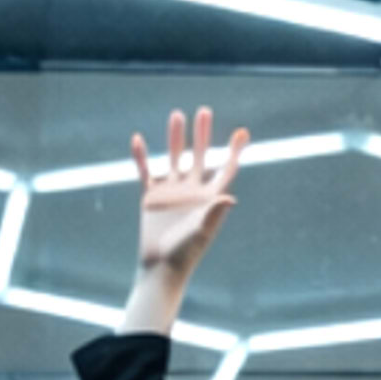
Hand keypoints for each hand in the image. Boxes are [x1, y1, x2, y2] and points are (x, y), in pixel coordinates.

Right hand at [127, 106, 245, 319]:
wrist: (161, 267)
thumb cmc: (186, 253)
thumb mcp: (203, 232)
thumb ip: (214, 213)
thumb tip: (230, 197)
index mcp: (210, 197)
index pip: (225, 168)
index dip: (234, 151)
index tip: (242, 133)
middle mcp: (192, 190)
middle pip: (200, 155)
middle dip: (202, 134)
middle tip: (204, 112)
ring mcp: (171, 191)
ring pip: (174, 157)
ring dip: (174, 137)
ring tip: (176, 115)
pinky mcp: (151, 196)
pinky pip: (146, 171)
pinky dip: (141, 156)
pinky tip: (138, 139)